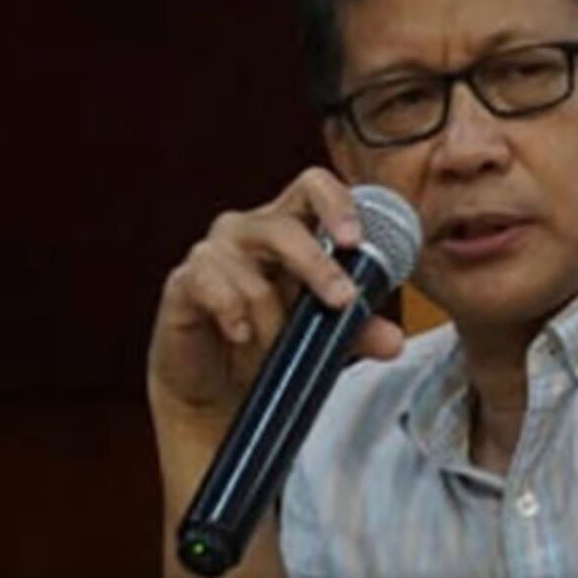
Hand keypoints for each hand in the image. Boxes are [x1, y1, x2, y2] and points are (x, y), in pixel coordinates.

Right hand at [146, 167, 405, 427]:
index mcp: (290, 227)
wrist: (219, 391)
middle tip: (341, 300)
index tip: (355, 240)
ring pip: (248, 267)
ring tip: (276, 347)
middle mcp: (249, 230)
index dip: (337, 203)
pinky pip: (206, 283)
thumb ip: (358, 332)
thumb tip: (393, 341)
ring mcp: (213, 254)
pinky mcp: (184, 284)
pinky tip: (241, 334)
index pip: (314, 187)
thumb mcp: (323, 338)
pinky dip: (230, 310)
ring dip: (271, 315)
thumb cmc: (272, 345)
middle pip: (282, 225)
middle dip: (316, 265)